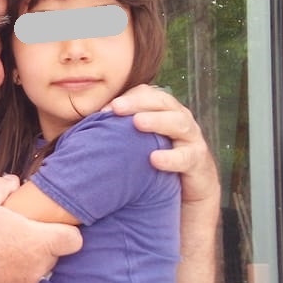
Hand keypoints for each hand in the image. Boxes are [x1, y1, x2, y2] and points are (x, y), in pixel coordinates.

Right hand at [0, 175, 81, 282]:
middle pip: (55, 254)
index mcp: (39, 241)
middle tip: (21, 233)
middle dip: (43, 243)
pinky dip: (14, 274)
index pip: (74, 240)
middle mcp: (39, 266)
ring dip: (28, 260)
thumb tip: (13, 181)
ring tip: (5, 249)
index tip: (53, 225)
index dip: (67, 231)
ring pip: (39, 269)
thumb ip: (1, 186)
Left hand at [105, 84, 218, 203]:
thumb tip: (85, 128)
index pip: (146, 94)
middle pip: (162, 102)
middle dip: (139, 102)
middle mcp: (179, 118)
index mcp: (163, 110)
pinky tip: (154, 159)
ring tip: (137, 123)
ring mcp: (191, 138)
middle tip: (117, 107)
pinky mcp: (197, 160)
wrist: (190, 188)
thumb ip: (120, 132)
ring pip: (178, 123)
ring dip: (157, 121)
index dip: (127, 98)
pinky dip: (171, 157)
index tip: (103, 109)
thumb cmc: (157, 159)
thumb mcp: (140, 143)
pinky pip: (186, 157)